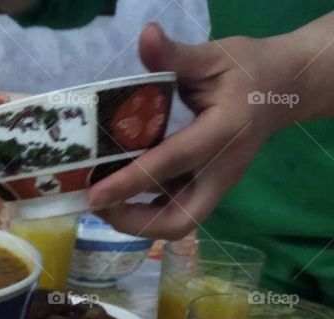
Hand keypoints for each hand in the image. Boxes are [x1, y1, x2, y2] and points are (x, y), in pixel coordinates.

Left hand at [89, 23, 297, 238]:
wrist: (284, 89)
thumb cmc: (247, 70)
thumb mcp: (214, 56)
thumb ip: (176, 55)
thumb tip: (145, 36)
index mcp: (225, 132)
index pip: (173, 162)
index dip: (131, 181)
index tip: (94, 195)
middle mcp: (222, 170)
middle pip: (179, 220)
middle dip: (133, 221)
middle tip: (95, 203)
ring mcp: (216, 185)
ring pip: (176, 222)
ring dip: (134, 220)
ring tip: (99, 201)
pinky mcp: (207, 188)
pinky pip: (173, 210)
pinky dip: (143, 210)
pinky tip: (116, 192)